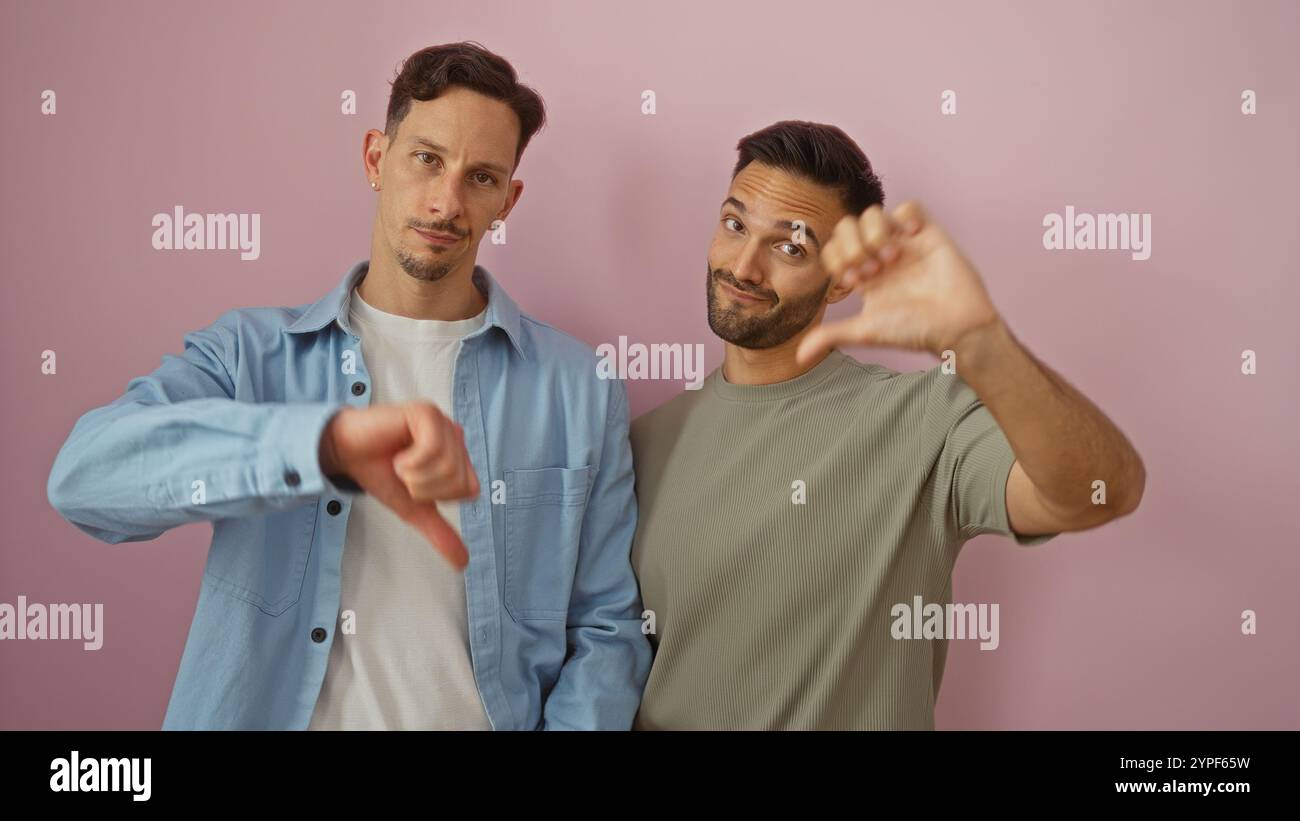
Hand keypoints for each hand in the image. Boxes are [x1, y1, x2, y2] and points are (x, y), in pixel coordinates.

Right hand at [319, 403, 478, 568]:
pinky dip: (410, 462)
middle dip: (425, 487)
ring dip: (415, 475)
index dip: (438, 496)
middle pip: (459, 480)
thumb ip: (440, 532)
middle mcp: (455, 436)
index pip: (470, 490)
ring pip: (447, 466)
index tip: (415, 485)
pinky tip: (397, 454)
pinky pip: (432, 449)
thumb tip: (463, 564)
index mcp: (458, 456)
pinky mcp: (425, 412)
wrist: (346, 454)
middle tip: (404, 474)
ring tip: (399, 464)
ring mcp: (442, 422)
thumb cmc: (380, 473)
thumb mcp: (414, 508)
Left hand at [796, 200, 1000, 364]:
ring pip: (874, 213)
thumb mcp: (865, 331)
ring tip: (890, 258)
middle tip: (870, 270)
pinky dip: (904, 218)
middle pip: (848, 226)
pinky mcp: (928, 233)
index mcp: (864, 275)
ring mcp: (903, 243)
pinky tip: (910, 239)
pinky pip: (909, 207)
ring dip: (875, 234)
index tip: (853, 281)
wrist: (955, 327)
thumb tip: (798, 357)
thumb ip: (831, 336)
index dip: (836, 258)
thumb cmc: (914, 331)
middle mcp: (880, 255)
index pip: (834, 249)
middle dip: (852, 245)